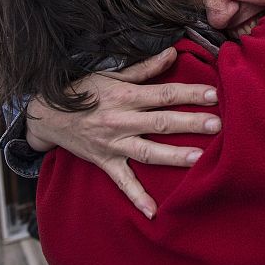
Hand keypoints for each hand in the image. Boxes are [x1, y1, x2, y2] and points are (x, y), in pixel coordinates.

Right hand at [26, 47, 220, 218]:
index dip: (190, 94)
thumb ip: (145, 68)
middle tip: (217, 125)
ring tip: (198, 158)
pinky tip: (154, 213)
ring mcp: (113, 144)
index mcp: (126, 97)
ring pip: (148, 151)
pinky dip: (137, 198)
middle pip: (161, 122)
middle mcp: (121, 121)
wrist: (46, 115)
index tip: (214, 94)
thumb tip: (173, 52)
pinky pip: (123, 183)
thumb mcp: (112, 75)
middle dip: (190, 123)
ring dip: (173, 156)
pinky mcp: (105, 162)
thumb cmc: (84, 91)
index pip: (164, 94)